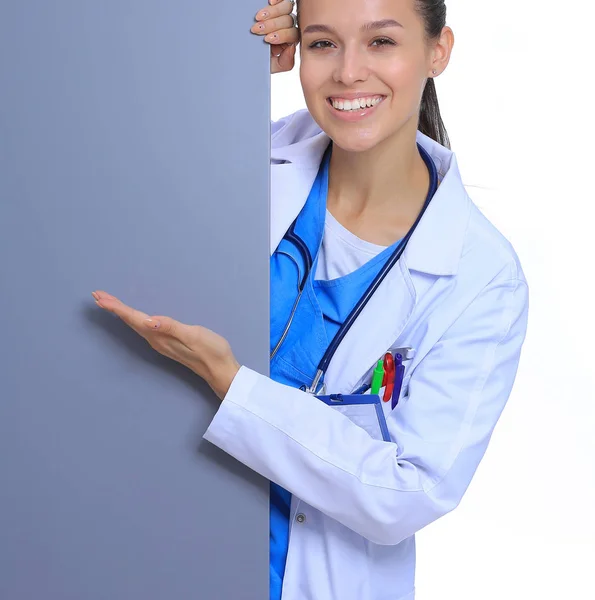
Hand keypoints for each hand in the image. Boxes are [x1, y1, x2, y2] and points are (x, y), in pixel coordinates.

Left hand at [92, 290, 239, 400]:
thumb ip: (172, 327)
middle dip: (113, 308)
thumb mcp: (194, 335)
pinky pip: (144, 328)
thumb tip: (150, 321)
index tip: (100, 298)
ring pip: (135, 325)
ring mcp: (161, 343)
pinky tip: (134, 317)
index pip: (134, 318)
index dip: (117, 308)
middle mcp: (157, 340)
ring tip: (109, 303)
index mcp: (160, 336)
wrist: (221, 370)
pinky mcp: (168, 343)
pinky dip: (133, 318)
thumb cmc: (211, 351)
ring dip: (121, 313)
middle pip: (130, 322)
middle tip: (97, 295)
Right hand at [251, 0, 297, 73]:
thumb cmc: (258, 58)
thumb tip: (292, 47)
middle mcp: (288, 26)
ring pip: (287, 8)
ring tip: (258, 17)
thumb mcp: (272, 65)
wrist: (244, 53)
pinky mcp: (276, 5)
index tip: (267, 39)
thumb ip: (285, 62)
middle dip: (272, 25)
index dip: (282, 35)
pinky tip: (270, 2)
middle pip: (289, 20)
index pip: (293, 35)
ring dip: (273, 12)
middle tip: (258, 29)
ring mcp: (283, 14)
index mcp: (289, 40)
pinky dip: (277, 0)